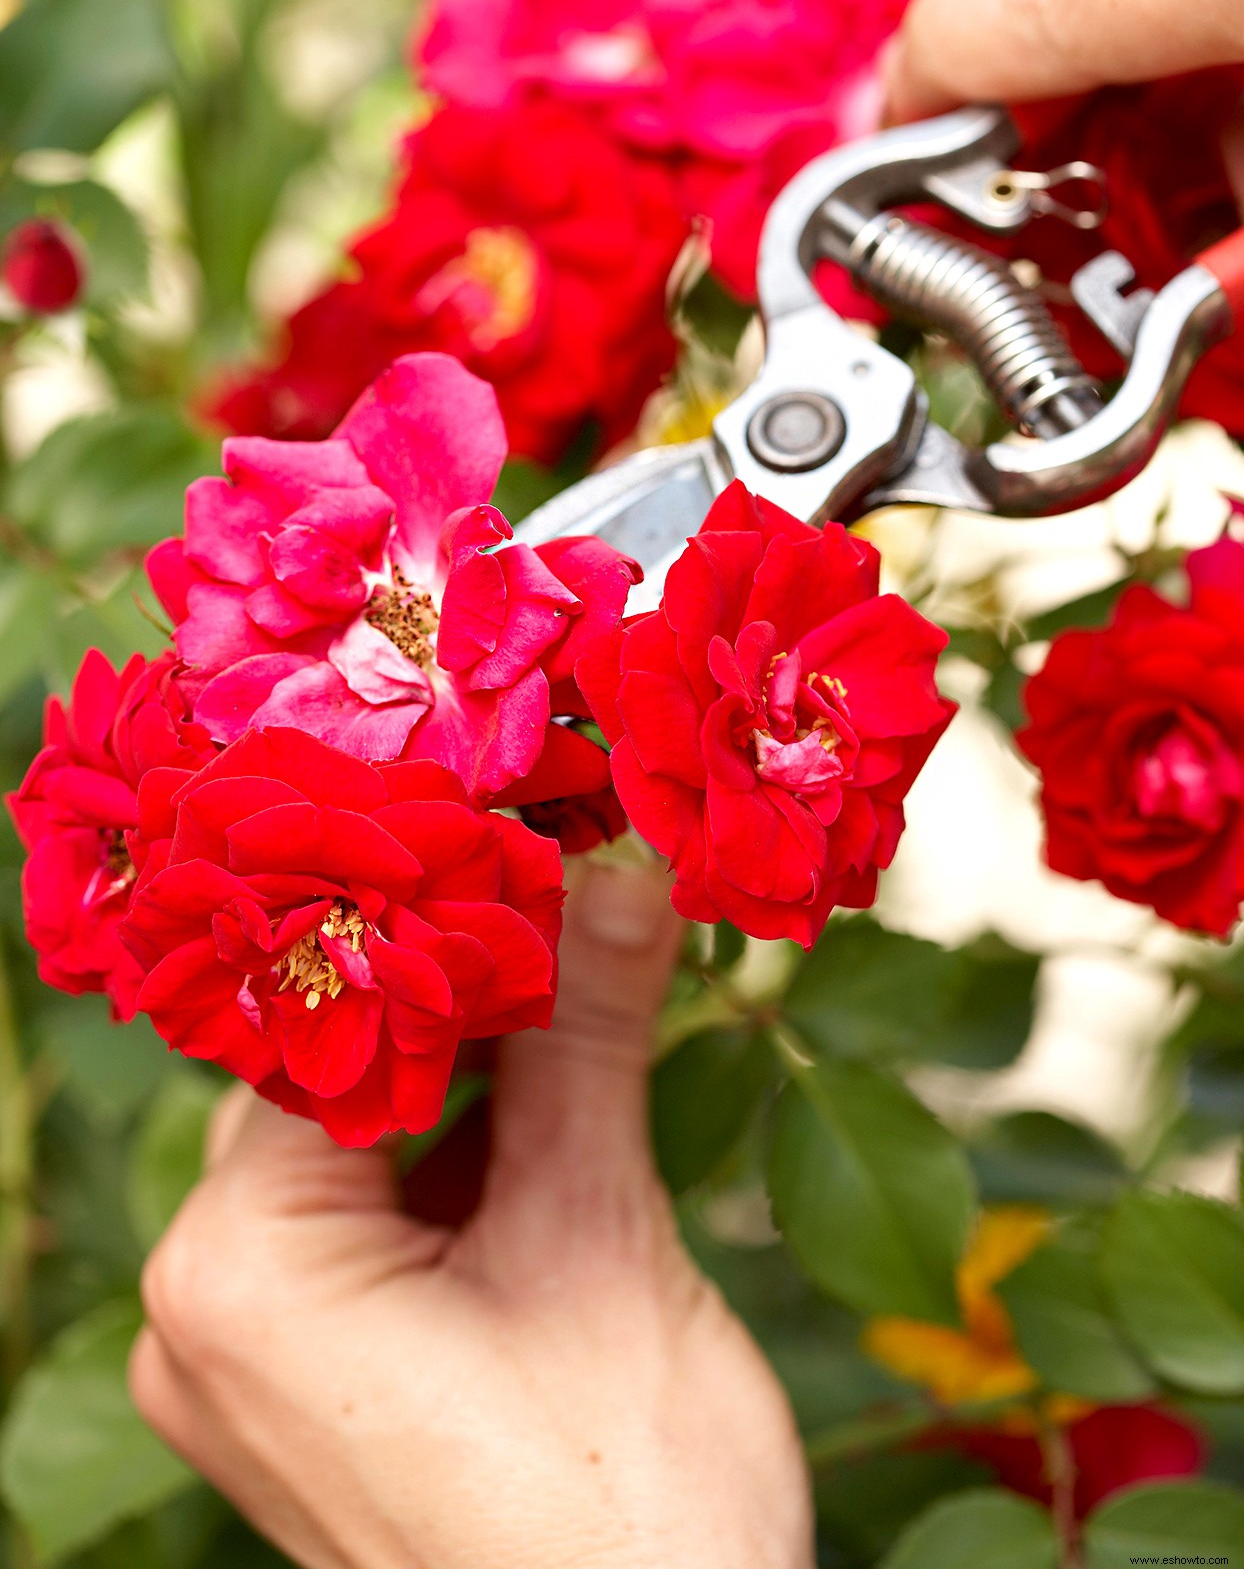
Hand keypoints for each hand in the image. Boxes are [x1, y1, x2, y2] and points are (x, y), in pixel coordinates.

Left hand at [129, 861, 814, 1568]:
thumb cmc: (629, 1514)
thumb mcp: (603, 1236)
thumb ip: (589, 1033)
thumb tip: (614, 867)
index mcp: (238, 1270)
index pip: (326, 1024)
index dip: (435, 921)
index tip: (523, 831)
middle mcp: (210, 1311)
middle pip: (340, 1075)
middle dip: (465, 989)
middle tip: (569, 883)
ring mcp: (258, 1357)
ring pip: (367, 1141)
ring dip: (477, 1064)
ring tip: (579, 965)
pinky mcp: (320, 1379)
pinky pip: (381, 1217)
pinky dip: (468, 1151)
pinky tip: (560, 1083)